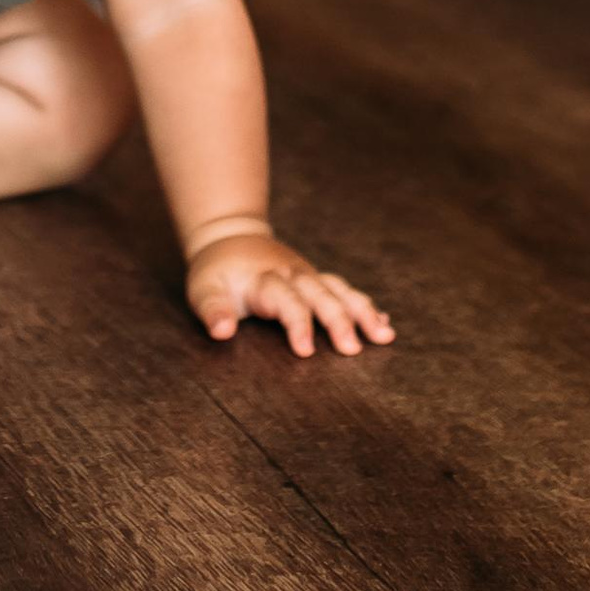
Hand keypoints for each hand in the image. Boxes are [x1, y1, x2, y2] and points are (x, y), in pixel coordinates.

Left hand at [185, 226, 393, 357]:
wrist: (230, 238)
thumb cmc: (216, 273)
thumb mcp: (204, 289)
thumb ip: (213, 310)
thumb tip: (221, 332)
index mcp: (265, 280)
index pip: (286, 301)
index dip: (298, 324)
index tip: (306, 353)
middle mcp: (293, 276)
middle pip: (321, 295)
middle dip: (338, 321)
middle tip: (352, 350)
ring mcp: (308, 276)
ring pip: (341, 291)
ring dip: (363, 312)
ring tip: (385, 336)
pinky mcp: (317, 279)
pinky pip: (345, 290)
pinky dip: (365, 307)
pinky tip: (384, 325)